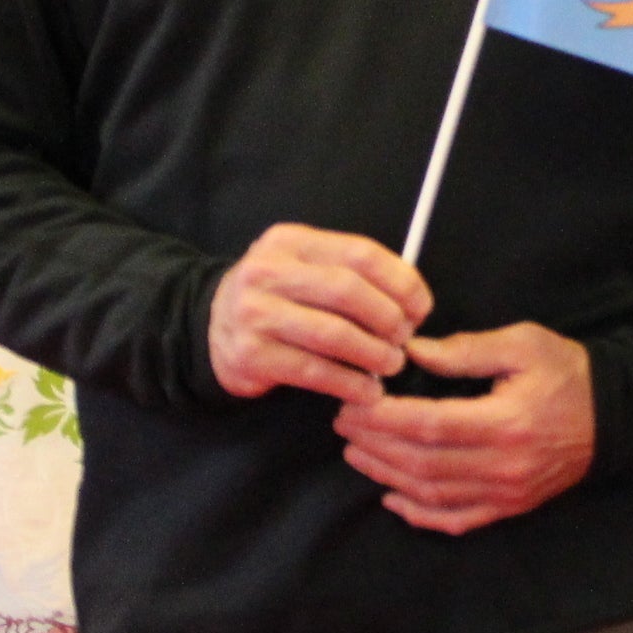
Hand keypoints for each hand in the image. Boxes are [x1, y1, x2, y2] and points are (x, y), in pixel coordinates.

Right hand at [208, 224, 432, 404]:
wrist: (210, 329)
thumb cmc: (276, 298)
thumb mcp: (303, 268)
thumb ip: (350, 273)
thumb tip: (412, 298)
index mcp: (291, 241)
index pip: (359, 253)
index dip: (401, 281)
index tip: (422, 307)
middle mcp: (269, 271)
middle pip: (347, 291)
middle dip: (388, 319)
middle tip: (404, 339)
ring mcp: (256, 313)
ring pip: (333, 334)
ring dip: (373, 354)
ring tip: (391, 365)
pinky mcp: (252, 355)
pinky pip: (314, 371)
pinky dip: (349, 384)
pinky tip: (367, 391)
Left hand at [335, 322, 596, 535]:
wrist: (615, 415)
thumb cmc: (568, 372)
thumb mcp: (522, 344)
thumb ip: (465, 349)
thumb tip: (411, 352)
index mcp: (506, 421)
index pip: (428, 425)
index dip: (383, 417)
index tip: (354, 402)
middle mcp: (503, 466)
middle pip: (421, 463)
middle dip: (375, 443)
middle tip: (345, 423)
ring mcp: (506, 493)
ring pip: (431, 493)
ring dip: (386, 475)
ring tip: (356, 452)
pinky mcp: (509, 507)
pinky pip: (455, 520)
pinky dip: (419, 514)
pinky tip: (392, 497)